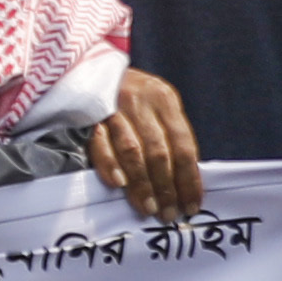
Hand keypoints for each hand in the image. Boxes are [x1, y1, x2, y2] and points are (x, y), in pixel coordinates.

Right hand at [87, 67, 203, 219]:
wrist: (91, 66)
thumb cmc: (132, 97)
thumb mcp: (157, 106)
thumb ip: (169, 136)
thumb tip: (184, 182)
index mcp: (164, 99)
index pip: (183, 145)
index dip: (189, 179)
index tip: (192, 205)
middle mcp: (141, 101)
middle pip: (159, 151)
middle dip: (166, 187)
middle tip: (168, 213)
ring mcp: (114, 108)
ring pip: (132, 150)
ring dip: (141, 183)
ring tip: (148, 208)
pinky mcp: (90, 115)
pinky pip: (100, 143)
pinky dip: (110, 164)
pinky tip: (118, 184)